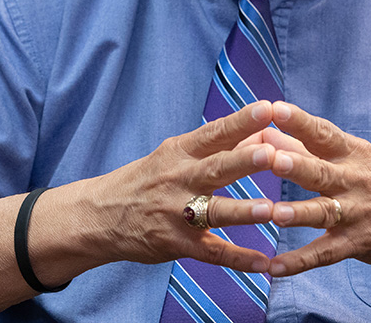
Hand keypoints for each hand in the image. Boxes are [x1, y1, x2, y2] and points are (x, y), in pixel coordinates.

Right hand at [84, 101, 279, 273]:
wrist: (99, 215)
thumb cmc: (146, 180)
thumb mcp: (174, 156)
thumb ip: (217, 146)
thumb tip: (262, 131)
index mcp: (180, 152)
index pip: (215, 132)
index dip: (241, 121)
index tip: (268, 108)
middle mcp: (179, 179)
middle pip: (216, 168)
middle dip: (243, 161)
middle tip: (271, 153)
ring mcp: (177, 214)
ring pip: (214, 212)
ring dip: (243, 211)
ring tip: (270, 210)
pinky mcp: (177, 244)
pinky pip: (212, 253)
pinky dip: (238, 260)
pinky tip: (263, 263)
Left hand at [261, 101, 370, 277]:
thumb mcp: (350, 157)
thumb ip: (304, 146)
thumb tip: (265, 129)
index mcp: (350, 154)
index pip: (324, 133)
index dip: (300, 122)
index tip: (276, 109)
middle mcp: (353, 181)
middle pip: (321, 172)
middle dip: (298, 166)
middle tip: (274, 159)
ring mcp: (355, 214)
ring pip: (324, 213)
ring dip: (300, 214)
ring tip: (277, 215)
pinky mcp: (356, 243)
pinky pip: (325, 253)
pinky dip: (300, 262)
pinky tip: (275, 267)